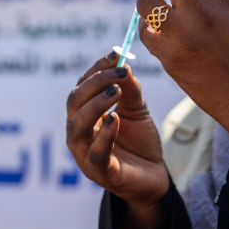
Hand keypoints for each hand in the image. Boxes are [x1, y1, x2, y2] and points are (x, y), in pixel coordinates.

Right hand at [66, 53, 167, 228]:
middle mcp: (78, 131)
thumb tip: (124, 64)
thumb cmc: (139, 141)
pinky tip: (116, 120)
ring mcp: (84, 153)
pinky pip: (95, 154)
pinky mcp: (99, 172)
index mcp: (84, 113)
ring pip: (77, 126)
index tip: (116, 53)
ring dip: (95, 105)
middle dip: (95, 83)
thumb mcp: (137, 109)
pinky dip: (104, 135)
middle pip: (75, 102)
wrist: (154, 175)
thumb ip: (129, 89)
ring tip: (115, 92)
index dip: (97, 68)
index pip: (82, 85)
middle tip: (119, 73)